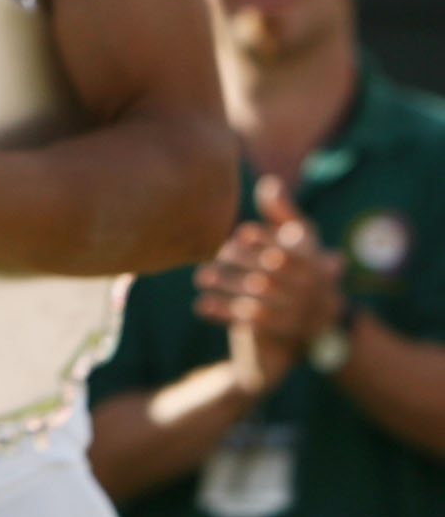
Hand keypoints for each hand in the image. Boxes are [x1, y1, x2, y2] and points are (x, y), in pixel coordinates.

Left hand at [197, 174, 347, 395]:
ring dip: (229, 287)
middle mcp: (313, 286)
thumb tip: (270, 183)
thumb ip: (282, 212)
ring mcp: (299, 312)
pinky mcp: (281, 334)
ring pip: (262, 299)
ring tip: (201, 278)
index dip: (268, 240)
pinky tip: (200, 306)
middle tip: (214, 255)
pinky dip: (225, 313)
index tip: (241, 233)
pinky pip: (252, 324)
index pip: (294, 248)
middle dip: (242, 262)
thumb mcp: (296, 239)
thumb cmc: (296, 268)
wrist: (311, 324)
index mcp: (315, 258)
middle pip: (276, 273)